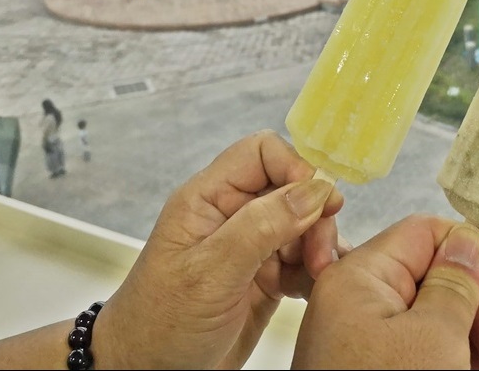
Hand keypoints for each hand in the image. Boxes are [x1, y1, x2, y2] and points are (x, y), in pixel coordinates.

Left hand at [95, 130, 345, 368]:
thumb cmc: (158, 325)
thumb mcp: (210, 273)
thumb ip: (261, 226)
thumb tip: (314, 189)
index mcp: (208, 199)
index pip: (262, 152)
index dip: (295, 168)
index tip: (318, 202)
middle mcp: (231, 215)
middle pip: (292, 189)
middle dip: (314, 217)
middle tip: (319, 257)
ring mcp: (250, 247)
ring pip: (304, 224)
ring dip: (319, 246)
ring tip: (318, 277)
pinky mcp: (265, 277)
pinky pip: (304, 259)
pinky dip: (317, 271)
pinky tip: (315, 289)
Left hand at [292, 214, 478, 369]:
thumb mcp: (434, 337)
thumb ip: (455, 282)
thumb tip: (467, 240)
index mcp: (357, 278)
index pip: (422, 234)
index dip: (469, 251)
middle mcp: (353, 304)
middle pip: (431, 279)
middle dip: (478, 310)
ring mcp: (360, 342)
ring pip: (431, 320)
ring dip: (472, 341)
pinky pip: (418, 351)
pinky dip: (452, 360)